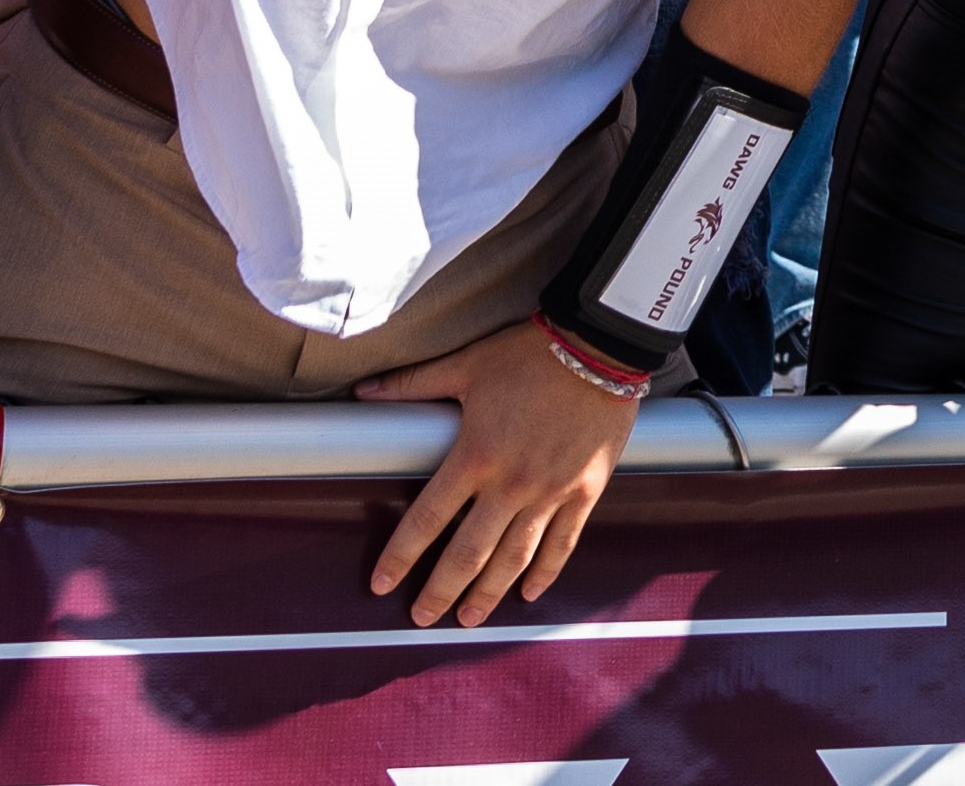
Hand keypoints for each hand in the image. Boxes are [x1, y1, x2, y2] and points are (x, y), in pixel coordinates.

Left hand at [356, 321, 641, 625]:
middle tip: (422, 618)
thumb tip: (364, 393)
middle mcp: (510, 485)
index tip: (382, 584)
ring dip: (488, 593)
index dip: (401, 556)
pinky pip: (562, 543)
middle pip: (468, 553)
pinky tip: (529, 593)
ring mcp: (550, 493)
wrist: (600, 346)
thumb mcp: (466, 365)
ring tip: (469, 619)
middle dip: (441, 591)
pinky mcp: (584, 492)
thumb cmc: (530, 353)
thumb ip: (413, 384)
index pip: (426, 519)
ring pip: (513, 557)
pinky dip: (545, 572)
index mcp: (475, 456)